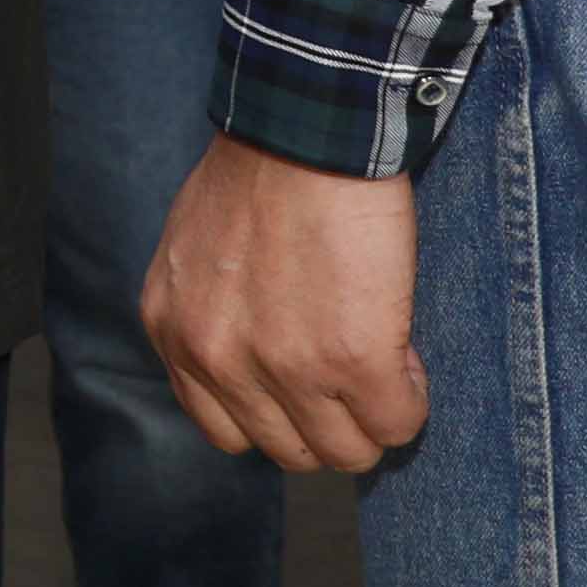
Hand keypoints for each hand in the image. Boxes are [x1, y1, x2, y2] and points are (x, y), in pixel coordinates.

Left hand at [141, 133, 426, 471]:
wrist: (306, 134)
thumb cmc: (258, 175)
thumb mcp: (195, 254)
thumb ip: (211, 314)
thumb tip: (251, 357)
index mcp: (176, 334)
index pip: (225, 431)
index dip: (278, 414)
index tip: (306, 385)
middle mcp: (219, 361)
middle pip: (290, 452)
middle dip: (331, 424)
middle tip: (355, 379)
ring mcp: (284, 367)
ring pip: (345, 452)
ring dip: (374, 419)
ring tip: (384, 365)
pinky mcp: (352, 359)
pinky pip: (397, 423)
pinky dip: (411, 402)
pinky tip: (407, 357)